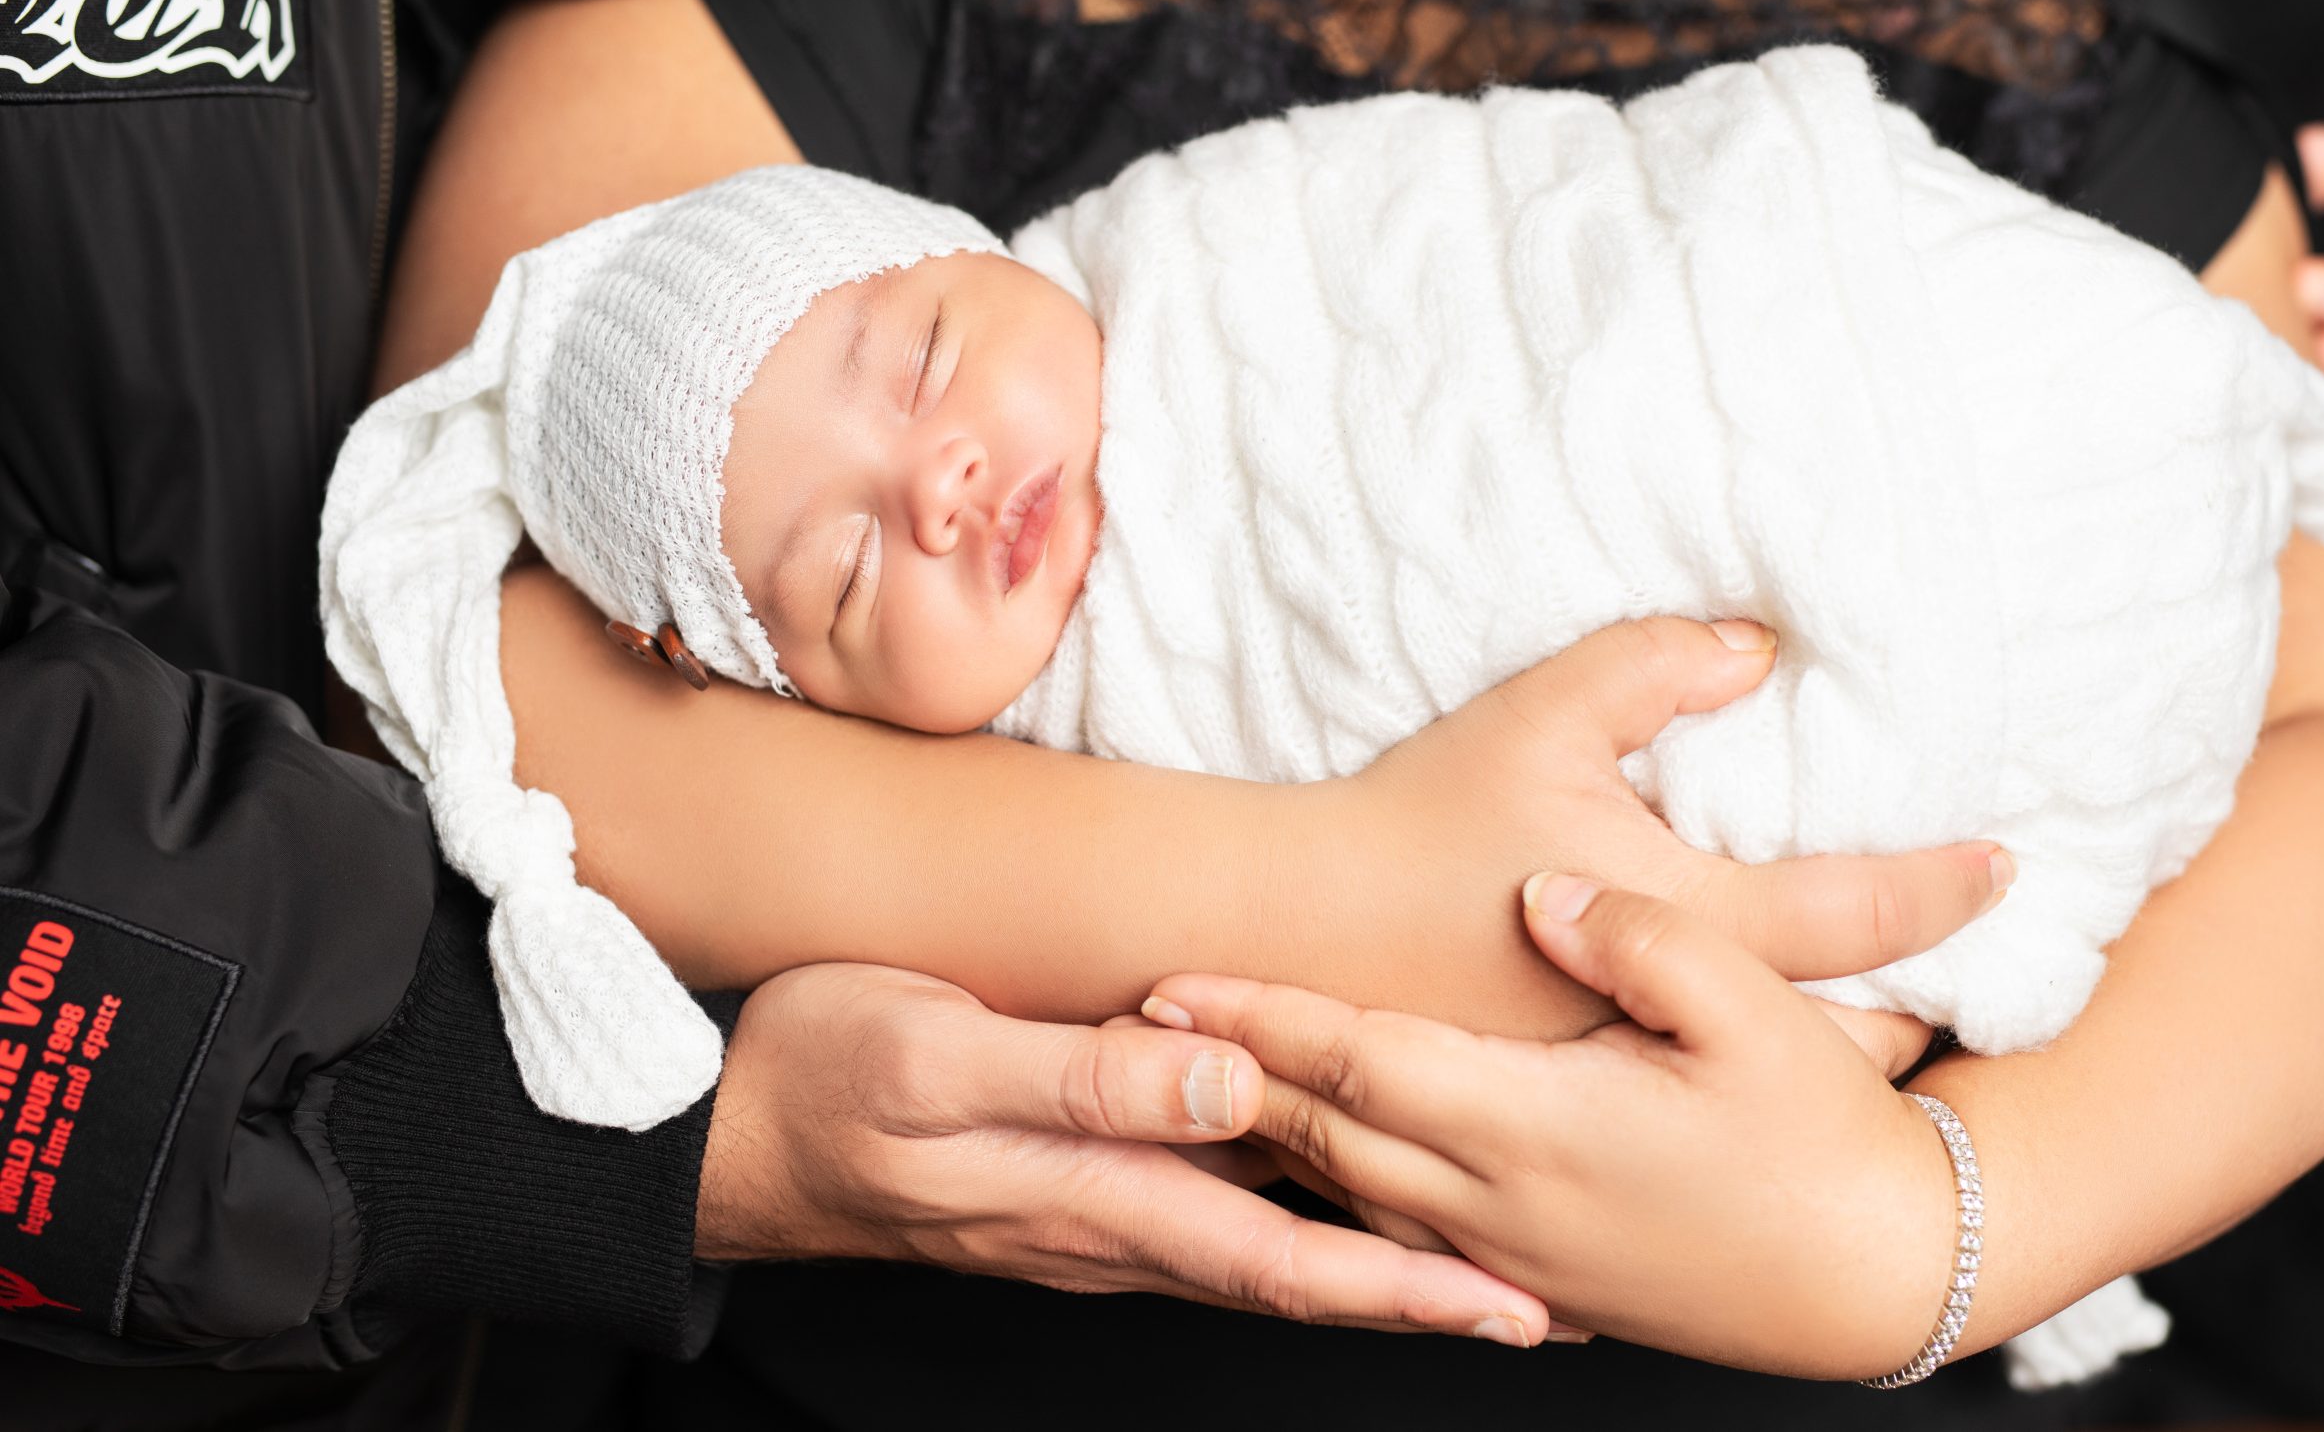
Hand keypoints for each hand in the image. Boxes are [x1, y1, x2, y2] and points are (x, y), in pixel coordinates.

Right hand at [697, 961, 1552, 1343]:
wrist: (733, 1133)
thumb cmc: (828, 1077)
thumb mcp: (937, 1063)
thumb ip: (1079, 1079)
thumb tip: (1223, 1081)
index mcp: (1098, 1199)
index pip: (1283, 1261)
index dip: (1401, 1289)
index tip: (1510, 1304)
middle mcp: (1116, 1227)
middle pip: (1299, 1276)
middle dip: (1422, 1297)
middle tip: (1545, 1305)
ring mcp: (1098, 1218)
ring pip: (1265, 1252)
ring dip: (1375, 1269)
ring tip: (1477, 1269)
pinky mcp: (1076, 1188)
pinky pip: (1215, 1217)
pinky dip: (1301, 1227)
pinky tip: (1342, 1202)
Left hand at [1142, 873, 1965, 1379]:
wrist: (1878, 1277)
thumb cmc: (1825, 1140)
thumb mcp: (1756, 1014)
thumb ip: (1639, 940)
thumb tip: (1543, 896)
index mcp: (1536, 1131)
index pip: (1358, 1065)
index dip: (1258, 1022)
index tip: (1171, 983)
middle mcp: (1498, 1206)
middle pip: (1326, 1133)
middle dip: (1227, 1078)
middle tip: (1138, 1024)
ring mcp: (1510, 1256)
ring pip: (1351, 1193)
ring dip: (1267, 1137)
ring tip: (1198, 1083)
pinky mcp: (1536, 1280)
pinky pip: (1398, 1235)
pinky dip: (1335, 1196)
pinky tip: (1313, 1166)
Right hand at [1316, 616, 1998, 1068]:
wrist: (1294, 938)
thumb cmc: (1418, 823)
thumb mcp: (1537, 715)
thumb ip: (1653, 666)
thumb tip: (1758, 644)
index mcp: (1686, 917)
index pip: (1861, 913)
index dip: (1949, 887)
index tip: (2011, 866)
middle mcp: (1676, 1018)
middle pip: (1851, 1033)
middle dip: (1927, 1010)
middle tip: (1984, 983)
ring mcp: (1632, 1076)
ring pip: (1785, 1087)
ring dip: (1848, 1059)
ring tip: (1896, 1031)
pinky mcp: (1581, 1102)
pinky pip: (1708, 1113)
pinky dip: (1758, 1094)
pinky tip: (1767, 1082)